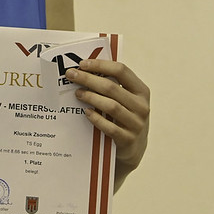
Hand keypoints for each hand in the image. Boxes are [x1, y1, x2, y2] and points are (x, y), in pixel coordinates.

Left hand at [66, 59, 149, 175]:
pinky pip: (110, 127)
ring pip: (111, 106)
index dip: (101, 65)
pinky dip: (96, 118)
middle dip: (88, 79)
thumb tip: (85, 70)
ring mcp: (136, 124)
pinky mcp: (128, 140)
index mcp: (141, 91)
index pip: (121, 71)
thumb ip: (113, 87)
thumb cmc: (124, 118)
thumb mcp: (126, 101)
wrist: (133, 150)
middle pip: (112, 87)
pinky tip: (86, 112)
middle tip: (71, 75)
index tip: (82, 63)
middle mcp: (142, 106)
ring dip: (91, 97)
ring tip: (77, 93)